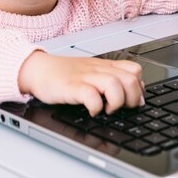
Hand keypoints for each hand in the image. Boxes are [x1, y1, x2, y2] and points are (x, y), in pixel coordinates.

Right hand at [18, 51, 144, 116]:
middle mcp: (98, 70)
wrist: (38, 69)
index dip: (139, 87)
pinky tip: (92, 111)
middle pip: (130, 79)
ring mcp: (85, 77)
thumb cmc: (64, 73)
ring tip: (108, 109)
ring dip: (116, 101)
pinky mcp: (72, 87)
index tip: (133, 100)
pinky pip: (91, 95)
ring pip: (115, 85)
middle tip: (122, 108)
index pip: (135, 70)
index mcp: (105, 66)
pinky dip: (96, 107)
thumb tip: (134, 92)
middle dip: (132, 98)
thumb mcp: (91, 71)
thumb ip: (111, 78)